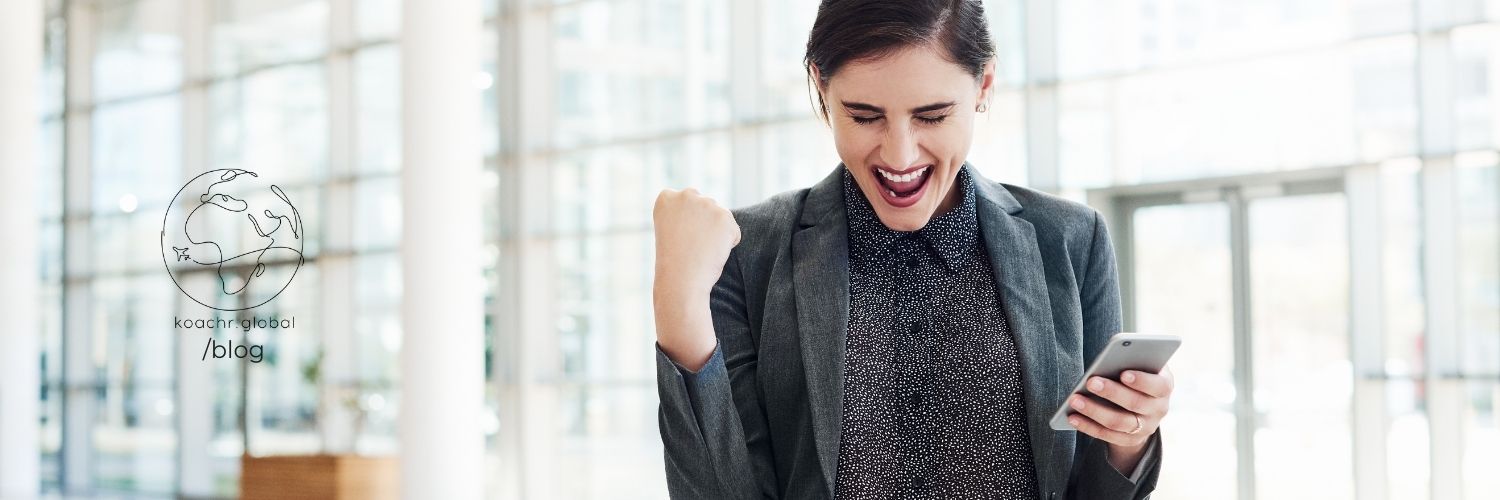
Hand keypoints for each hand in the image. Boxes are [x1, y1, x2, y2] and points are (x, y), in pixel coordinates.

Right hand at [651, 188, 739, 370]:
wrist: (680, 281)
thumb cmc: (674, 261)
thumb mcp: (671, 230)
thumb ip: (687, 213)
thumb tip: (714, 212)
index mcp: (666, 197)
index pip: (685, 202)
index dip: (684, 223)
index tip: (677, 236)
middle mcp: (686, 195)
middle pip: (705, 205)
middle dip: (703, 223)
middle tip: (691, 245)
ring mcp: (707, 205)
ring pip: (720, 217)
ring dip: (716, 233)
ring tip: (701, 250)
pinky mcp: (726, 218)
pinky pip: (733, 231)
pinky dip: (728, 244)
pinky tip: (712, 253)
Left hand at [1066, 365, 1173, 473]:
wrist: (1142, 404)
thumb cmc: (1136, 372)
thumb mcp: (1140, 364)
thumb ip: (1131, 360)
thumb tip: (1109, 358)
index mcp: (1165, 386)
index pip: (1159, 386)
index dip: (1142, 381)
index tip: (1123, 374)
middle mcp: (1159, 409)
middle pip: (1135, 403)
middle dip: (1111, 392)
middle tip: (1090, 382)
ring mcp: (1146, 427)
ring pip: (1119, 422)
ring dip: (1094, 411)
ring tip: (1074, 399)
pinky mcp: (1130, 440)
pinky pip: (1107, 435)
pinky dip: (1088, 426)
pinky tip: (1072, 416)